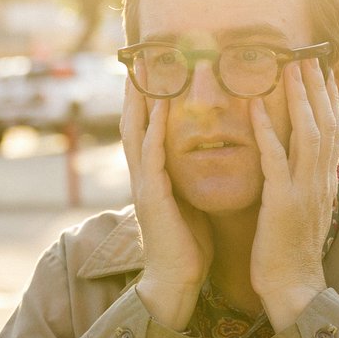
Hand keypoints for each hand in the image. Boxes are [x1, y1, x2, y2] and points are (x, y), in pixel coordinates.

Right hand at [121, 83, 212, 329]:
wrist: (178, 280)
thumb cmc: (187, 244)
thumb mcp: (189, 200)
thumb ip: (189, 177)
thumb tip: (206, 155)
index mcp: (152, 176)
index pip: (145, 128)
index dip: (145, 98)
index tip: (150, 68)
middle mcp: (142, 176)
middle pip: (132, 123)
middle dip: (134, 90)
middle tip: (136, 57)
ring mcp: (143, 186)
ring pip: (135, 133)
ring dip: (138, 101)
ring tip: (141, 70)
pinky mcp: (152, 198)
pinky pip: (151, 157)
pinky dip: (153, 130)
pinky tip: (159, 108)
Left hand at [249, 57, 338, 329]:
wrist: (294, 289)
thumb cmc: (291, 253)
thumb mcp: (304, 212)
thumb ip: (305, 184)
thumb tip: (306, 163)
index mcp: (324, 182)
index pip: (331, 131)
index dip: (326, 99)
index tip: (320, 70)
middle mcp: (320, 181)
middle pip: (324, 123)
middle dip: (315, 87)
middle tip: (307, 53)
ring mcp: (304, 191)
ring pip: (306, 134)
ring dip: (297, 97)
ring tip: (287, 65)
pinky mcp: (282, 204)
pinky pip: (275, 160)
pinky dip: (266, 130)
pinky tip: (255, 106)